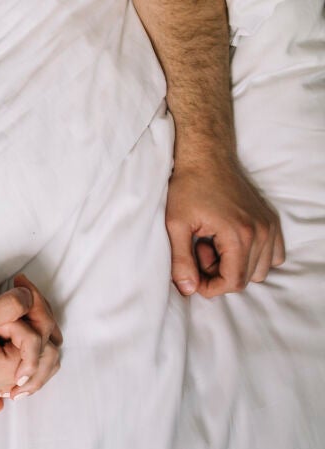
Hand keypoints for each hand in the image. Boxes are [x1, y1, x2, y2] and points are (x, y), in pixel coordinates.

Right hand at [0, 274, 62, 409]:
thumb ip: (9, 306)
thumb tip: (29, 296)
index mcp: (14, 368)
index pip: (41, 332)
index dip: (33, 302)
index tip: (17, 282)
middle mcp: (14, 377)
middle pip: (47, 343)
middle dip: (38, 312)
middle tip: (22, 288)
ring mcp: (7, 377)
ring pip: (39, 350)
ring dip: (34, 323)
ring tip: (20, 300)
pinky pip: (25, 355)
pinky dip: (27, 336)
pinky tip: (14, 319)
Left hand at [166, 159, 284, 296]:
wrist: (205, 158)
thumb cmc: (187, 187)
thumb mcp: (175, 225)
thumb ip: (181, 261)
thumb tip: (188, 290)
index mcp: (240, 235)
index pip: (234, 283)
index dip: (210, 288)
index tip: (192, 275)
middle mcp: (262, 232)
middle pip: (247, 278)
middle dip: (219, 274)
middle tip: (198, 249)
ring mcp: (270, 226)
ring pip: (260, 269)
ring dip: (235, 266)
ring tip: (212, 243)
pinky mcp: (271, 221)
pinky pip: (272, 255)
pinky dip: (253, 257)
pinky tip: (228, 242)